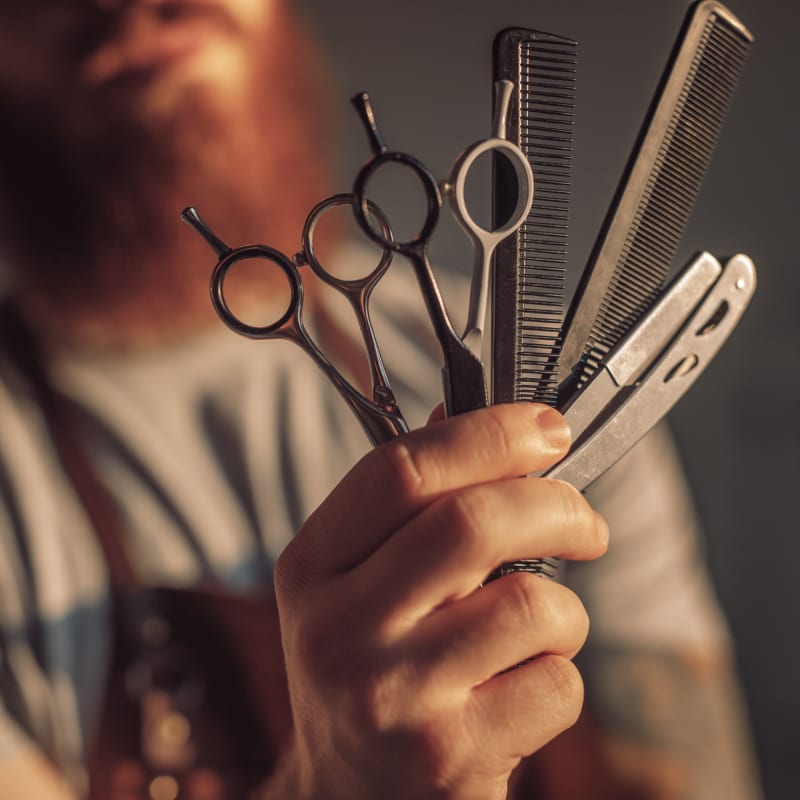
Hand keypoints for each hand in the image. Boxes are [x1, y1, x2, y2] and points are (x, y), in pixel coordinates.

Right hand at [273, 404, 607, 799]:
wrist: (350, 794)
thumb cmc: (369, 668)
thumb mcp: (359, 579)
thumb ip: (409, 499)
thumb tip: (467, 412)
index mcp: (313, 566)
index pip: (401, 471)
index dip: (487, 435)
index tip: (546, 429)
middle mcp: (338, 628)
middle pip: (473, 524)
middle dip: (557, 506)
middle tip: (583, 521)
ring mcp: (390, 698)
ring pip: (532, 606)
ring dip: (565, 607)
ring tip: (544, 625)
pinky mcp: (448, 758)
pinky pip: (556, 683)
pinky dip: (561, 673)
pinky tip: (522, 687)